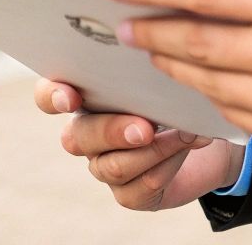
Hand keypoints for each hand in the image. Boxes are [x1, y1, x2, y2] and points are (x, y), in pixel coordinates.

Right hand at [34, 79, 241, 209]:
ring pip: (112, 167)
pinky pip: (138, 188)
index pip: (48, 97)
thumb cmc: (174, 93)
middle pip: (77, 138)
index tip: (71, 98)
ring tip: (186, 133)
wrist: (202, 132)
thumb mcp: (158, 76)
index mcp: (83, 96)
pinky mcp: (128, 194)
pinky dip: (168, 165)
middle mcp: (86, 133)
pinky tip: (188, 146)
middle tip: (145, 128)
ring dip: (153, 150)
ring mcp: (104, 166)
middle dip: (112, 131)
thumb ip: (145, 73)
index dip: (52, 97)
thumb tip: (154, 58)